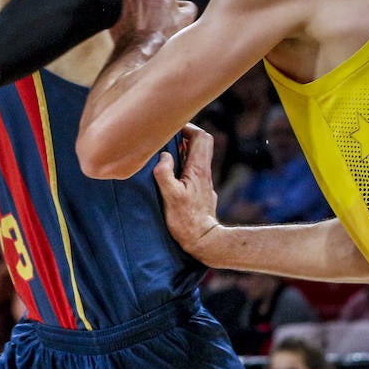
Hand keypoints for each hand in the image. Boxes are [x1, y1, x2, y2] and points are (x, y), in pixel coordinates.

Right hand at [153, 124, 223, 261]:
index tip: (170, 131)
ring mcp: (204, 182)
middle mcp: (204, 172)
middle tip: (168, 140)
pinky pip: (194, 170)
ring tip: (165, 156)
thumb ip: (165, 173)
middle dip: (185, 136)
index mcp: (198, 169)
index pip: (201, 136)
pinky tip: (171, 175)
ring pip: (197, 156)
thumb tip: (163, 156)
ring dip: (183, 151)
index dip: (187, 128)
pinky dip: (183, 165)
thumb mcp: (170, 196)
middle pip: (202, 143)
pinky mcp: (201, 191)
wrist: (203, 240)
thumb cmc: (185, 220)